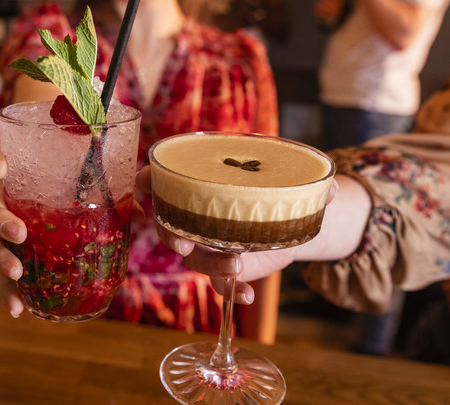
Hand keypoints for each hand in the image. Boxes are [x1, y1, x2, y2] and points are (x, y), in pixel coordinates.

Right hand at [0, 132, 145, 316]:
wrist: (54, 194)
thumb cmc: (65, 180)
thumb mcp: (82, 178)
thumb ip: (107, 187)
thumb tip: (138, 211)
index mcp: (13, 165)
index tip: (1, 170)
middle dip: (0, 220)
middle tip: (19, 234)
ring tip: (17, 273)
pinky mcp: (3, 251)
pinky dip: (7, 290)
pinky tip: (17, 307)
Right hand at [144, 165, 337, 303]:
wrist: (287, 224)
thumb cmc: (274, 195)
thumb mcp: (287, 186)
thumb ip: (306, 187)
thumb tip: (331, 188)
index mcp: (203, 190)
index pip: (166, 182)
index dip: (151, 181)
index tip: (145, 182)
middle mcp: (197, 218)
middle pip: (170, 227)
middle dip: (170, 235)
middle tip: (184, 244)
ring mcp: (207, 246)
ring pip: (194, 259)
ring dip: (210, 265)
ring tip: (237, 268)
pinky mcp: (223, 269)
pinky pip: (218, 286)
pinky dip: (231, 293)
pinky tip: (247, 295)